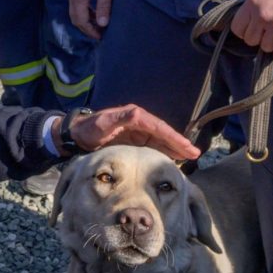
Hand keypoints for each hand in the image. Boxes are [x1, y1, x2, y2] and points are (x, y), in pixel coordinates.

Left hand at [53, 104, 200, 160]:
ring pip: (161, 141)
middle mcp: (140, 123)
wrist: (77, 134)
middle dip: (179, 143)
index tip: (186, 146)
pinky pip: (153, 146)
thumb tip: (137, 113)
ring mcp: (138, 132)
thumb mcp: (103, 122)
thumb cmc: (89, 128)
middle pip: (164, 134)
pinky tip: (173, 159)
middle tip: (195, 153)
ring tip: (190, 157)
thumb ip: (120, 118)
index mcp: (135, 116)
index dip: (174, 137)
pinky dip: (164, 151)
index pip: (159, 128)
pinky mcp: (134, 141)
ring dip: (175, 148)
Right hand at [67, 0, 114, 39]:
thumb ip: (104, 5)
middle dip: (87, 29)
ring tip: (99, 24)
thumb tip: (103, 24)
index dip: (91, 31)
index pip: (81, 21)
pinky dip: (85, 12)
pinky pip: (77, 4)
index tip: (101, 37)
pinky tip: (95, 11)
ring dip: (86, 20)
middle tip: (99, 34)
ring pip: (75, 12)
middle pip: (76, 19)